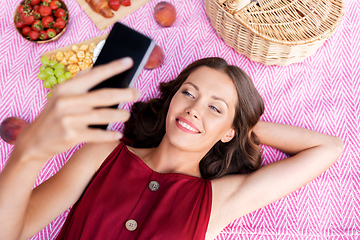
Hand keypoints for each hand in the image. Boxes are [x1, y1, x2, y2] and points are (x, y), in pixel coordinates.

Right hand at [15, 57, 138, 160]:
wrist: (35, 140)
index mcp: (66, 88)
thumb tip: (99, 69)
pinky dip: (109, 135)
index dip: (113, 67)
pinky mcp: (71, 135)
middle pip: (104, 96)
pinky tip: (118, 134)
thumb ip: (79, 82)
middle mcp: (67, 101)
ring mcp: (69, 119)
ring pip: (103, 115)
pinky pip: (97, 134)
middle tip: (138, 93)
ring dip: (120, 115)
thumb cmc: (54, 114)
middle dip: (125, 93)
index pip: (94, 74)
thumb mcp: (61, 95)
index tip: (129, 61)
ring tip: (127, 115)